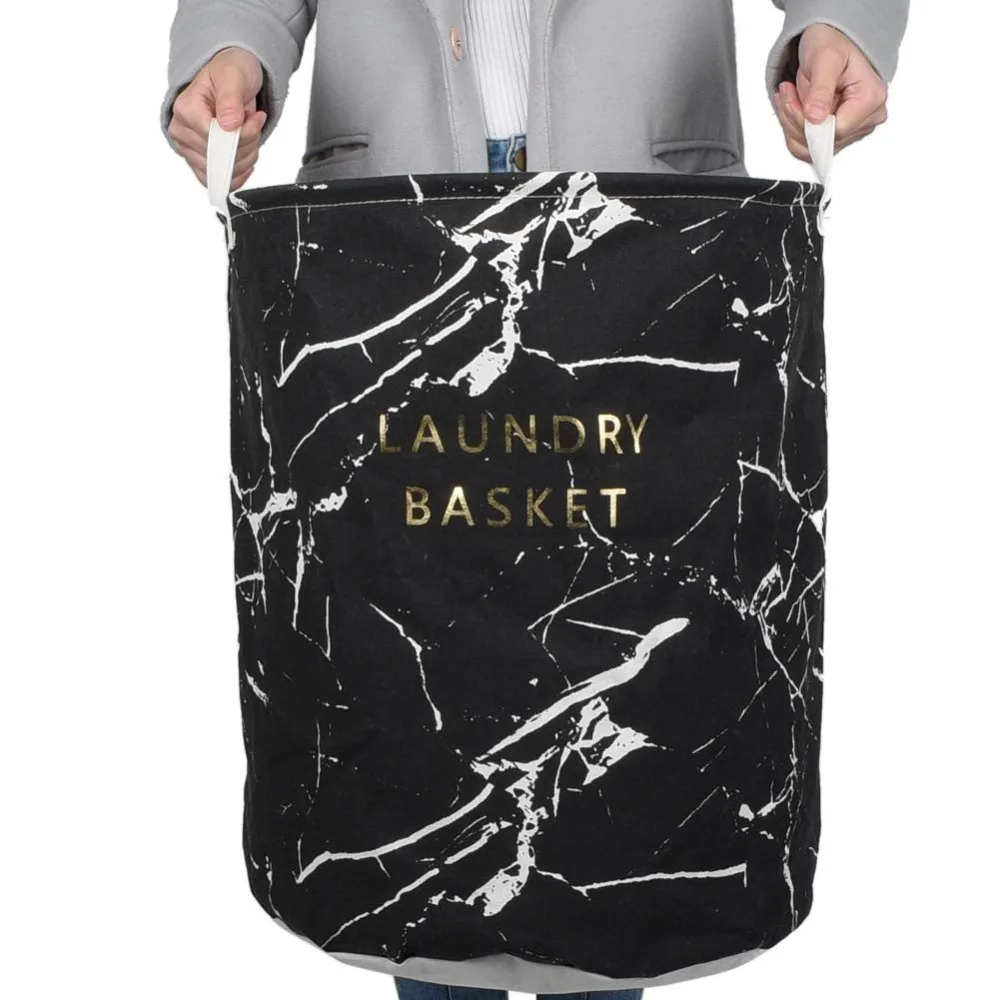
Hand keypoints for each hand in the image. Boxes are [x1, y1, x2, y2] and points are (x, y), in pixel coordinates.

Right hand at [168, 46, 266, 188]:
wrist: (232, 79)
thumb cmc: (230, 74)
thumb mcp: (234, 76)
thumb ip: (231, 100)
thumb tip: (229, 124)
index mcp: (185, 109)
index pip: (215, 139)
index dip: (243, 135)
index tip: (254, 118)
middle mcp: (182, 131)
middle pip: (220, 158)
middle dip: (247, 145)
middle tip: (252, 123)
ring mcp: (189, 149)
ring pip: (223, 173)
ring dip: (246, 158)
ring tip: (248, 134)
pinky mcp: (199, 163)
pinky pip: (219, 181)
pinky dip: (239, 173)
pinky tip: (245, 155)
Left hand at [773, 23, 888, 161]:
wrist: (831, 42)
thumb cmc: (833, 44)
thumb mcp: (825, 58)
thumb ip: (821, 88)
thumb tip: (816, 118)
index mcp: (872, 99)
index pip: (836, 131)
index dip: (807, 120)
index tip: (790, 94)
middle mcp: (868, 119)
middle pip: (822, 142)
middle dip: (795, 118)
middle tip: (786, 91)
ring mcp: (853, 131)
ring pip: (810, 148)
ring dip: (790, 123)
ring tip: (787, 95)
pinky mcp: (838, 137)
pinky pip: (807, 148)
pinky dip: (792, 129)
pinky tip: (790, 106)